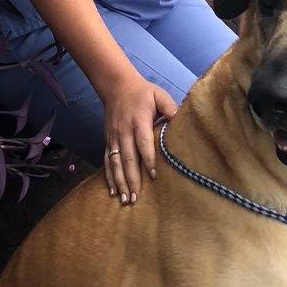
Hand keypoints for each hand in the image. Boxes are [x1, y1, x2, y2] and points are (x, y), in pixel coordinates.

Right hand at [100, 68, 176, 205]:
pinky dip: (109, 177)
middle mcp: (124, 132)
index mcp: (138, 121)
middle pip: (128, 159)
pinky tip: (112, 191)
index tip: (152, 176)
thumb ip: (169, 107)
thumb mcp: (159, 95)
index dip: (148, 160)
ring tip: (125, 200)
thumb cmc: (143, 93)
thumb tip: (179, 120)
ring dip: (120, 183)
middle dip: (131, 180)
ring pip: (116, 164)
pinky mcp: (108, 141)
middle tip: (136, 198)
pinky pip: (108, 161)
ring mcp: (114, 138)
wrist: (117, 86)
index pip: (143, 143)